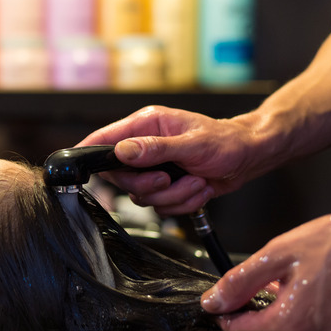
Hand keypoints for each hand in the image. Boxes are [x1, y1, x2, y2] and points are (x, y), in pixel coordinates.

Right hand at [77, 106, 256, 215]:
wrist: (251, 156)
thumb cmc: (227, 142)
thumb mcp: (192, 144)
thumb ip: (154, 149)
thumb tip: (122, 151)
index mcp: (145, 125)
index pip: (104, 138)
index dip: (88, 153)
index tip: (79, 166)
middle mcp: (145, 146)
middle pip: (120, 177)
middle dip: (147, 186)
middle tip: (168, 180)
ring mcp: (154, 168)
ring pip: (141, 196)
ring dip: (172, 196)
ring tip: (195, 182)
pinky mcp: (166, 186)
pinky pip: (160, 206)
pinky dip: (182, 203)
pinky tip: (198, 189)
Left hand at [201, 212, 330, 330]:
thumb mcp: (279, 254)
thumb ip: (240, 281)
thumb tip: (213, 301)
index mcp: (292, 322)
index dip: (225, 313)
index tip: (223, 299)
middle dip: (251, 313)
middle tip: (257, 286)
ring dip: (275, 313)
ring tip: (284, 284)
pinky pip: (309, 330)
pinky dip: (298, 313)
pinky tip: (304, 291)